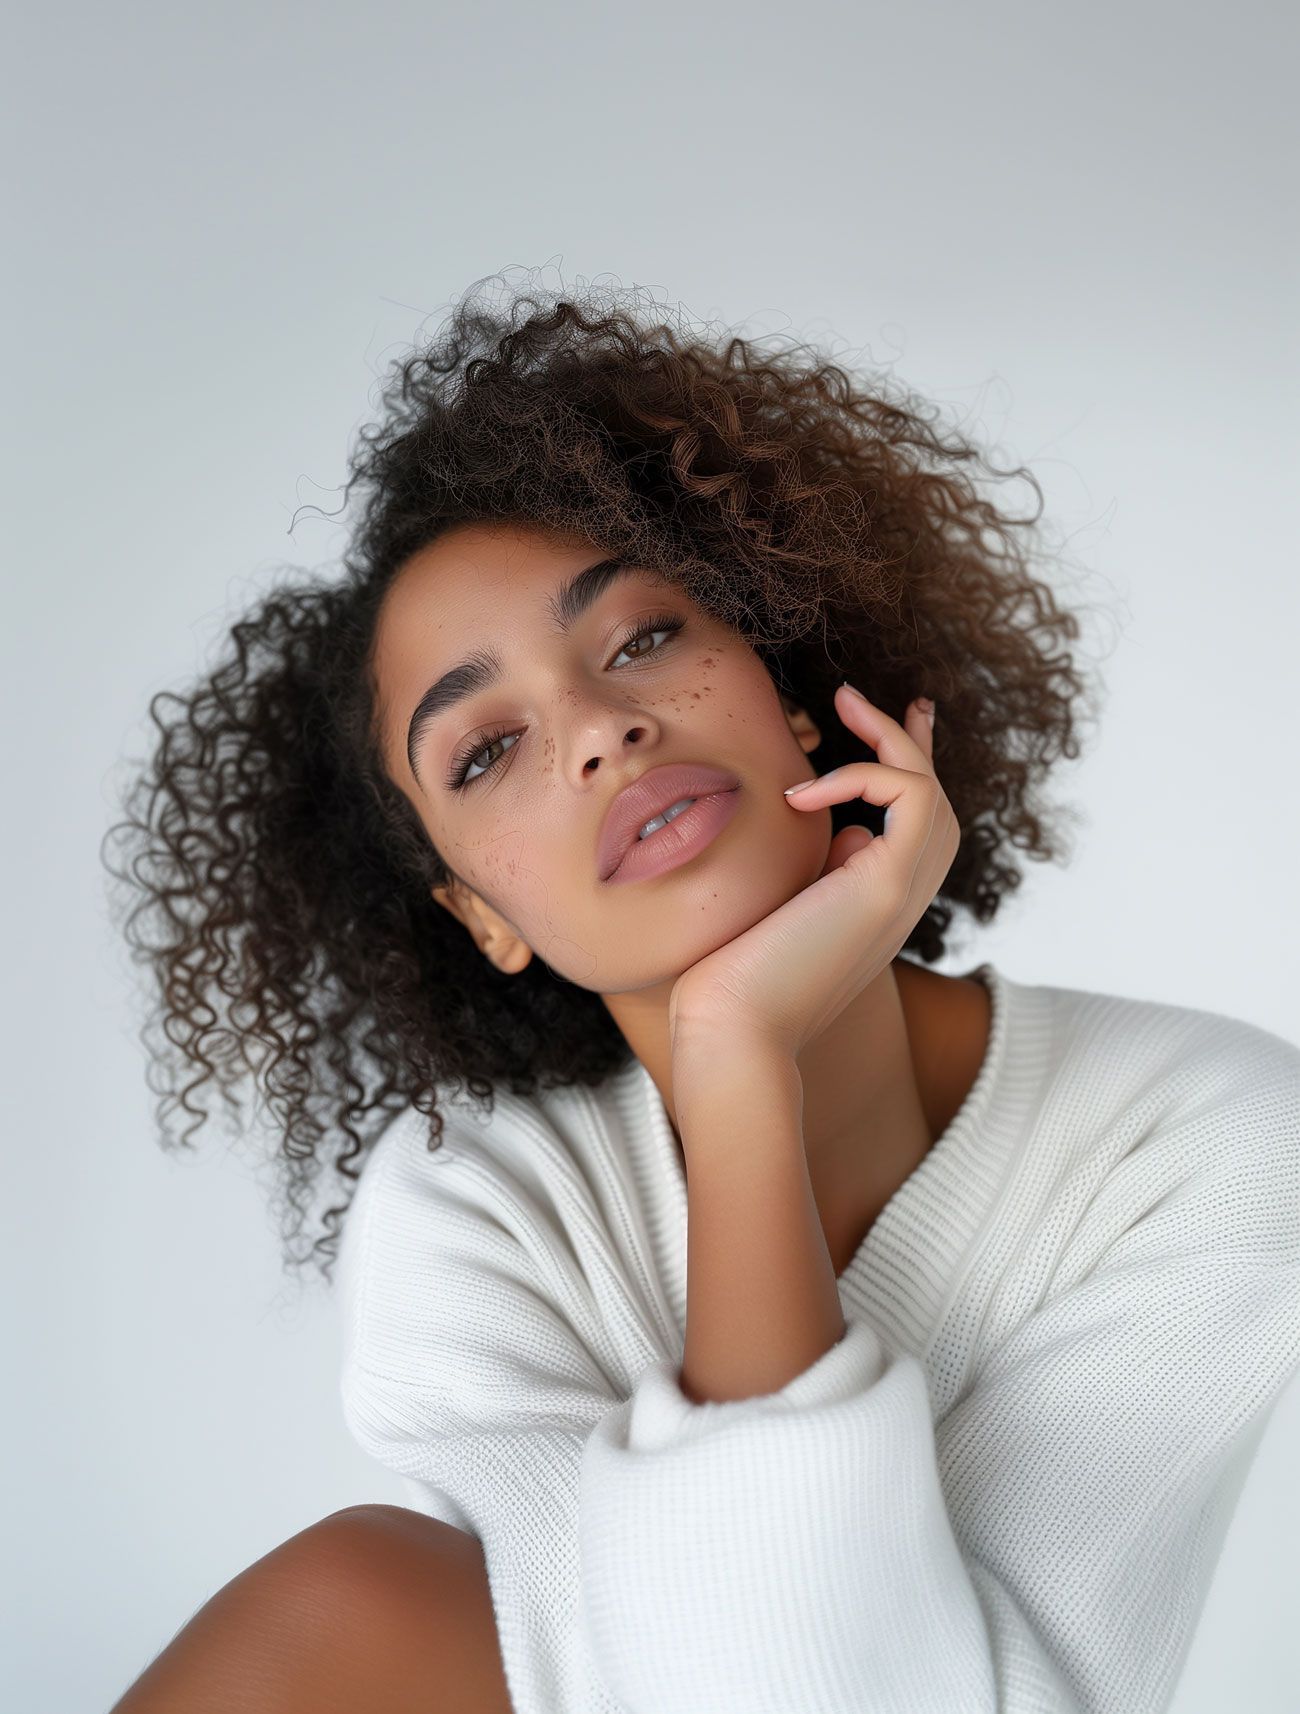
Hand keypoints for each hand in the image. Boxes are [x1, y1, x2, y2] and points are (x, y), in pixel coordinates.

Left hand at [667, 685, 958, 1061]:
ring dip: (888, 738)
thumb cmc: (733, 977)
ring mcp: (902, 892)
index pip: (912, 823)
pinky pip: (909, 795)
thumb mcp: (781, 905)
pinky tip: (801, 791)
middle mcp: (900, 898)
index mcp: (875, 903)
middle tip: (853, 697)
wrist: (734, 1029)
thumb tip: (838, 829)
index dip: (906, 763)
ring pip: (929, 790)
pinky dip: (862, 774)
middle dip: (904, 738)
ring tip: (840, 704)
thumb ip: (815, 867)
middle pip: (931, 800)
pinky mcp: (888, 886)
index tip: (888, 715)